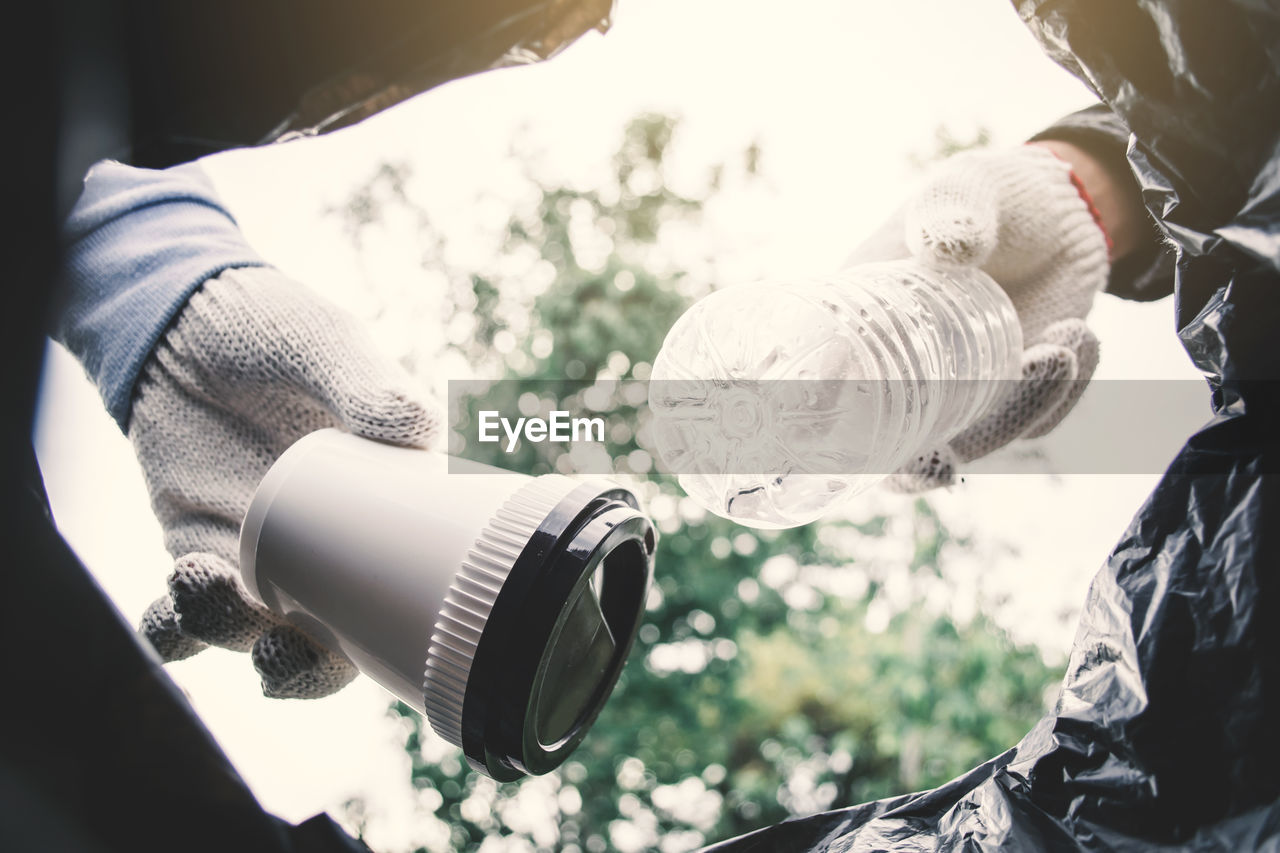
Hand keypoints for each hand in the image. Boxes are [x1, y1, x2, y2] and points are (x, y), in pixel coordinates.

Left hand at [134, 266, 438, 697]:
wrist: (180, 319)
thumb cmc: (270, 325)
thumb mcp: (325, 343)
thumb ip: (371, 386)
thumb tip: (424, 433)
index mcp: (381, 503)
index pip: (402, 585)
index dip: (390, 635)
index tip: (364, 644)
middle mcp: (327, 542)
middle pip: (330, 637)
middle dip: (304, 669)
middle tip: (278, 654)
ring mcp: (259, 550)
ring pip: (254, 631)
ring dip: (228, 635)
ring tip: (198, 584)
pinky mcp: (196, 547)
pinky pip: (185, 613)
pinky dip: (171, 630)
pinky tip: (163, 613)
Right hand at [846, 145, 1109, 490]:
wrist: (1063, 208)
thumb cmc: (991, 193)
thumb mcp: (965, 191)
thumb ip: (952, 212)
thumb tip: (947, 245)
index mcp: (868, 327)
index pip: (833, 389)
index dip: (829, 428)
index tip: (849, 438)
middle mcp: (910, 371)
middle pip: (896, 449)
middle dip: (915, 471)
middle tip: (938, 466)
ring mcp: (965, 389)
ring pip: (979, 438)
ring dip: (1020, 409)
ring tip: (1064, 345)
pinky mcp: (1020, 392)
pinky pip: (1037, 418)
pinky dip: (1064, 391)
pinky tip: (1080, 336)